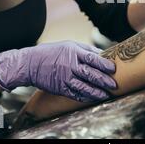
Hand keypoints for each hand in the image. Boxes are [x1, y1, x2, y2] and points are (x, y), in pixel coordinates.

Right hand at [0, 41, 116, 102]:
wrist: (30, 63)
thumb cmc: (53, 52)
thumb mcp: (69, 45)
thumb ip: (86, 50)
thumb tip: (103, 55)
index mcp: (74, 52)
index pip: (93, 58)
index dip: (104, 64)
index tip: (113, 69)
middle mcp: (70, 65)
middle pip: (90, 74)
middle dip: (103, 80)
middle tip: (114, 85)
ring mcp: (64, 77)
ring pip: (84, 87)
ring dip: (96, 92)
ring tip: (105, 95)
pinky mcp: (60, 87)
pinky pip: (74, 94)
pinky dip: (84, 97)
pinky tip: (92, 98)